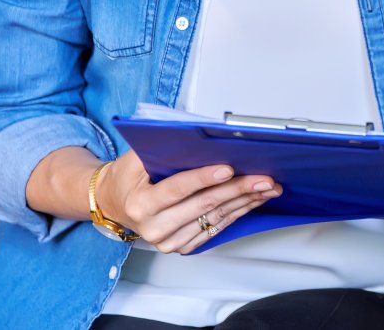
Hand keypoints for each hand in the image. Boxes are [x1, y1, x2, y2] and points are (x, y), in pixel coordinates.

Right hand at [94, 148, 281, 253]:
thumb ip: (163, 148)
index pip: (178, 190)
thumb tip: (197, 136)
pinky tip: (253, 200)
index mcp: (141, 204)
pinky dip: (237, 213)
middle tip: (263, 178)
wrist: (116, 204)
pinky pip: (216, 229)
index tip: (228, 169)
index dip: (204, 178)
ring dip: (245, 202)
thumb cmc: (128, 178)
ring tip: (267, 188)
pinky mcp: (182, 247)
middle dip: (238, 189)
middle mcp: (154, 228)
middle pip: (204, 205)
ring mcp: (169, 241)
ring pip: (215, 219)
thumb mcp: (135, 158)